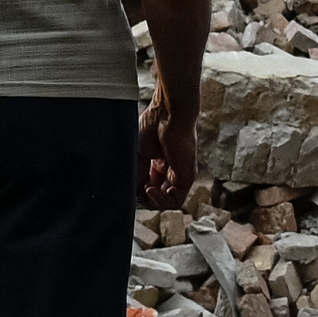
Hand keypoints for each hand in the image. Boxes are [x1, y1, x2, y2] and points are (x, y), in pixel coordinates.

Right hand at [140, 78, 202, 209]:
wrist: (167, 114)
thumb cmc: (153, 125)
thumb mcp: (139, 153)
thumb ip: (137, 174)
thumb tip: (133, 192)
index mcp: (159, 164)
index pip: (150, 188)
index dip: (138, 192)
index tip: (130, 185)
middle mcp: (170, 171)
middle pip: (158, 197)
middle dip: (145, 198)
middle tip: (137, 190)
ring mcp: (179, 175)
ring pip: (168, 202)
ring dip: (153, 201)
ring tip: (145, 189)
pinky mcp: (186, 177)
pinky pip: (176, 200)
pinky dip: (161, 201)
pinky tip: (151, 189)